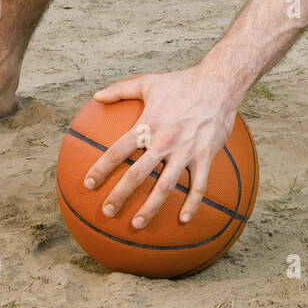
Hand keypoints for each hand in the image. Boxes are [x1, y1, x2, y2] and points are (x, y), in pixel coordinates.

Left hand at [82, 67, 236, 226]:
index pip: (118, 150)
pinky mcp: (205, 156)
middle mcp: (165, 140)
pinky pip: (199, 186)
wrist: (219, 83)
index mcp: (149, 124)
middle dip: (120, 195)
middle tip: (107, 212)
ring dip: (150, 208)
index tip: (89, 184)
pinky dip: (192, 204)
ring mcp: (186, 151)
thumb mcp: (149, 82)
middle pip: (137, 174)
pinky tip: (184, 220)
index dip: (101, 168)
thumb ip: (120, 89)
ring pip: (165, 186)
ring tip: (137, 224)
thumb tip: (96, 96)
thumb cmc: (182, 82)